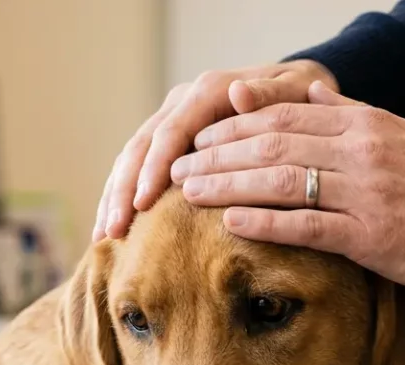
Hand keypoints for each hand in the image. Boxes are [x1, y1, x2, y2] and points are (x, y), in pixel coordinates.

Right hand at [93, 60, 337, 241]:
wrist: (294, 89)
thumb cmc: (300, 96)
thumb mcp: (295, 90)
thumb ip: (270, 96)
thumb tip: (239, 93)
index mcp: (208, 92)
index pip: (171, 132)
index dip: (154, 168)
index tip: (141, 204)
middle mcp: (182, 104)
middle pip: (141, 148)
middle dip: (123, 191)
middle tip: (113, 230)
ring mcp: (172, 122)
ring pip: (131, 159)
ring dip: (114, 198)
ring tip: (104, 237)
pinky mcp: (170, 143)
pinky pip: (138, 170)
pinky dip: (122, 198)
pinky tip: (111, 230)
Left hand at [170, 82, 404, 295]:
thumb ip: (355, 113)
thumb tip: (314, 87)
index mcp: (367, 125)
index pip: (287, 116)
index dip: (237, 126)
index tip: (202, 137)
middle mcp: (362, 151)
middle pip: (273, 144)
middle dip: (219, 154)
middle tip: (178, 167)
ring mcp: (365, 193)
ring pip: (281, 181)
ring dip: (227, 185)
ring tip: (187, 193)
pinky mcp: (371, 236)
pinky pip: (306, 226)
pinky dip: (264, 222)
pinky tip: (229, 223)